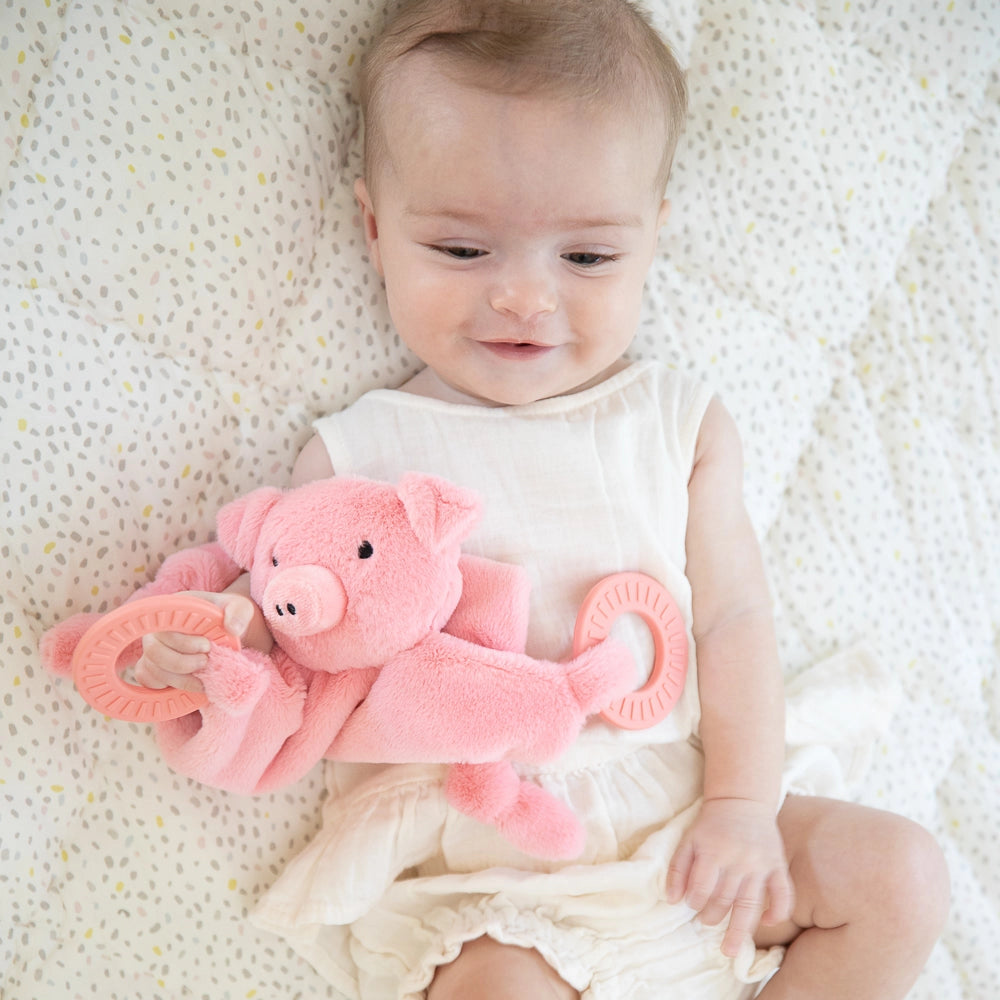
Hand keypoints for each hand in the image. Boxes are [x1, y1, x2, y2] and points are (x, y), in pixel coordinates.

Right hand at [132, 591, 255, 693]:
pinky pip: (149, 680)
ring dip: (179, 678)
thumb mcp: (240, 608)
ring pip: (152, 669)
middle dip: (181, 663)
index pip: (164, 626)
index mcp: (174, 609)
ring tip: (202, 677)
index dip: (183, 642)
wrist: (225, 632)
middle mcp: (157, 628)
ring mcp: (154, 647)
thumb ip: (239, 613)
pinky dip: (169, 686)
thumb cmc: (229, 617)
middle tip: (205, 662)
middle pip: (153, 651)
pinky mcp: (154, 666)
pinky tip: (193, 684)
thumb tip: (232, 628)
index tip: (207, 646)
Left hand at [666, 797, 793, 956]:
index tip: (692, 905)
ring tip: (729, 950)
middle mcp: (738, 860)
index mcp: (714, 852)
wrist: (742, 802)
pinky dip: (779, 910)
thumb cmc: (711, 825)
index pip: (702, 888)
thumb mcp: (688, 840)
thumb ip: (677, 869)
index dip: (695, 901)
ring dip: (740, 929)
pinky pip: (784, 892)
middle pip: (724, 899)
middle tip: (705, 923)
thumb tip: (672, 900)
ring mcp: (761, 864)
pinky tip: (768, 922)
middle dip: (712, 916)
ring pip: (751, 903)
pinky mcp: (777, 865)